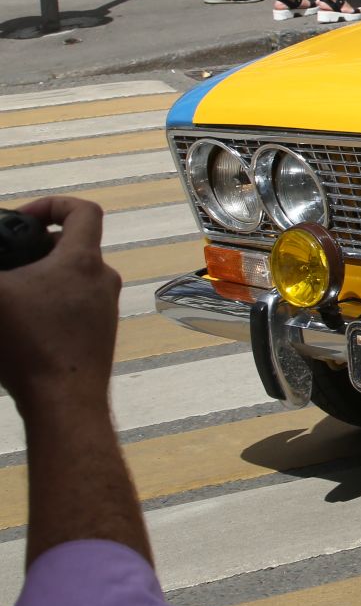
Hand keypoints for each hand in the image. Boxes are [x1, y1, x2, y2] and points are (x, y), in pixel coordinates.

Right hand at [0, 198, 117, 414]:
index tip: (22, 218)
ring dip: (41, 280)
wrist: (64, 401)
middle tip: (7, 262)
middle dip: (36, 248)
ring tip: (10, 295)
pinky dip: (49, 305)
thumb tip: (0, 273)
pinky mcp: (99, 334)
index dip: (52, 204)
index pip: (83, 211)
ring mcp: (105, 308)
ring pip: (72, 279)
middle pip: (73, 246)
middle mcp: (103, 280)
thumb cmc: (30, 347)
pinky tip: (22, 323)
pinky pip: (74, 306)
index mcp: (83, 261)